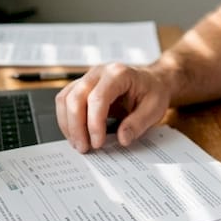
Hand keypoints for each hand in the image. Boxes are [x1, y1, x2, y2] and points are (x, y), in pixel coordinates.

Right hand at [54, 63, 171, 151]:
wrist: (151, 80)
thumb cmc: (153, 91)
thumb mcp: (155, 108)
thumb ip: (139, 123)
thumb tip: (122, 139)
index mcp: (118, 74)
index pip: (97, 98)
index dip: (94, 123)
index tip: (97, 143)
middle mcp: (99, 72)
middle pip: (76, 97)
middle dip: (76, 127)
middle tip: (84, 148)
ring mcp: (88, 77)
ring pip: (65, 98)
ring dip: (68, 124)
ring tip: (79, 144)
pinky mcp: (82, 86)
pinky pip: (65, 100)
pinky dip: (66, 119)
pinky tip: (76, 134)